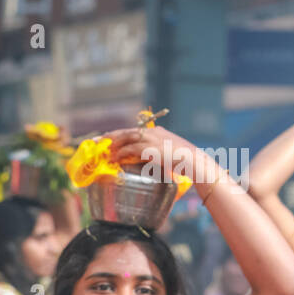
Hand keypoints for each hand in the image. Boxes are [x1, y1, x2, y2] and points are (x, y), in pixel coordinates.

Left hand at [107, 126, 226, 186]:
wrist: (197, 163)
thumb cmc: (189, 162)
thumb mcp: (174, 154)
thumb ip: (161, 155)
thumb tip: (154, 163)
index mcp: (159, 132)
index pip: (134, 131)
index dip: (119, 135)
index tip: (108, 138)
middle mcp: (154, 133)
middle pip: (126, 131)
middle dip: (109, 136)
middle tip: (96, 141)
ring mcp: (152, 139)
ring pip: (126, 137)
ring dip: (113, 144)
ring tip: (104, 150)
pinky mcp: (151, 148)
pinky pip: (131, 149)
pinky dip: (122, 153)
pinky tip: (115, 158)